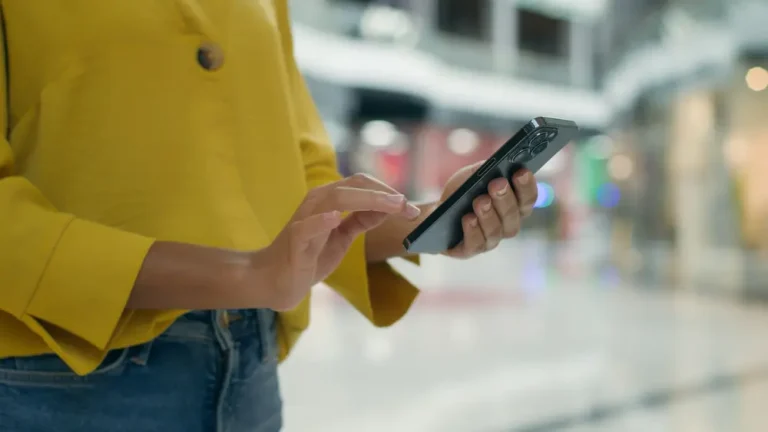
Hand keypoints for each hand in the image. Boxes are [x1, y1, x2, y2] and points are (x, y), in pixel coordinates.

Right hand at [252, 174, 420, 310]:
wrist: (275, 281)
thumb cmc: (308, 257)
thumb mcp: (342, 238)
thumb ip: (361, 221)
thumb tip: (388, 209)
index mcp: (328, 200)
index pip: (362, 184)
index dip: (389, 193)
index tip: (411, 209)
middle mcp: (316, 202)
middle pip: (353, 186)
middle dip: (385, 195)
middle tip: (408, 207)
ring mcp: (304, 219)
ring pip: (335, 198)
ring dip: (367, 200)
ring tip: (392, 205)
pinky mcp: (294, 240)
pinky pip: (307, 227)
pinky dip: (321, 220)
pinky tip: (336, 217)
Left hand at [442, 161, 537, 258]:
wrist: (435, 212)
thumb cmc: (460, 193)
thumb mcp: (471, 176)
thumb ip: (486, 169)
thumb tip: (497, 164)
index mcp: (514, 206)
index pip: (528, 199)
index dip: (527, 186)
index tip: (521, 171)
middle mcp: (506, 226)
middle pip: (513, 216)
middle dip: (505, 199)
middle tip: (498, 183)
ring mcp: (489, 240)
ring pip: (496, 231)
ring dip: (489, 215)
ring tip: (480, 200)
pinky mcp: (469, 250)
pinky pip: (475, 244)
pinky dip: (473, 231)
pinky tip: (468, 219)